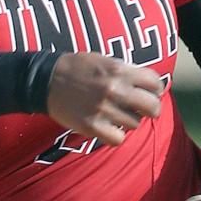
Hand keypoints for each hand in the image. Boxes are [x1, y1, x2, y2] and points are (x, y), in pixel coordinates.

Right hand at [45, 54, 163, 145]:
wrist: (45, 80)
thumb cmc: (77, 68)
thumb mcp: (105, 61)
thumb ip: (127, 72)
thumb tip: (150, 86)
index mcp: (120, 70)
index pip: (155, 83)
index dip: (154, 90)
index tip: (149, 93)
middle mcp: (115, 89)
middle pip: (153, 107)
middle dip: (150, 109)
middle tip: (141, 109)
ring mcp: (104, 109)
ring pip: (135, 124)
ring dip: (129, 121)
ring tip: (116, 115)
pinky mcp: (92, 126)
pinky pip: (118, 139)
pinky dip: (115, 135)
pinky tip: (108, 127)